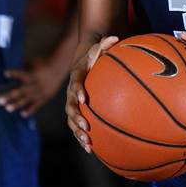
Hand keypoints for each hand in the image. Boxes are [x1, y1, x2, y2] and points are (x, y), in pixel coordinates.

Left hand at [0, 57, 64, 117]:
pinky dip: (30, 110)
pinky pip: (37, 105)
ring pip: (27, 99)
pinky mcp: (45, 97)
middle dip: (10, 96)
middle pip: (22, 91)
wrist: (60, 67)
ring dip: (17, 104)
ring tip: (8, 108)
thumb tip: (12, 73)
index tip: (4, 73)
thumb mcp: (34, 62)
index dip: (13, 73)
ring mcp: (40, 92)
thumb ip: (23, 68)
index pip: (21, 74)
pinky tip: (22, 114)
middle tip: (0, 100)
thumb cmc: (44, 63)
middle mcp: (36, 84)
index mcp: (33, 74)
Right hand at [65, 36, 118, 153]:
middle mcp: (71, 92)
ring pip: (72, 120)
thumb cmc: (93, 55)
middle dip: (77, 117)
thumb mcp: (98, 47)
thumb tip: (115, 37)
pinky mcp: (77, 112)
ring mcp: (72, 103)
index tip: (83, 98)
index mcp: (77, 76)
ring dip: (78, 132)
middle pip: (70, 107)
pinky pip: (77, 127)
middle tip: (86, 126)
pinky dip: (81, 138)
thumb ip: (105, 43)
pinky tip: (91, 149)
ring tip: (88, 144)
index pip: (75, 83)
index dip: (77, 91)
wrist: (82, 62)